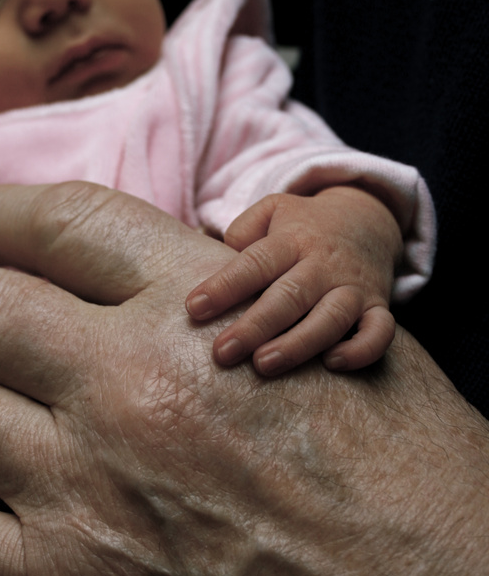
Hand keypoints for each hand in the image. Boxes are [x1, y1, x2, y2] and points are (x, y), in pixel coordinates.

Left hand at [186, 187, 401, 373]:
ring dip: (299, 344)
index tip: (194, 308)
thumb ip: (241, 230)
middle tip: (223, 352)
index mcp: (292, 239)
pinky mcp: (378, 307)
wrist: (367, 218)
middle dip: (255, 326)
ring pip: (331, 317)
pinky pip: (381, 332)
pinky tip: (333, 365)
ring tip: (264, 365)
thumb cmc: (302, 226)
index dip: (225, 285)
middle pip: (289, 295)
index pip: (255, 261)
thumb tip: (213, 259)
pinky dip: (362, 349)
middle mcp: (323, 264)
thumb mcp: (271, 210)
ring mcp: (354, 287)